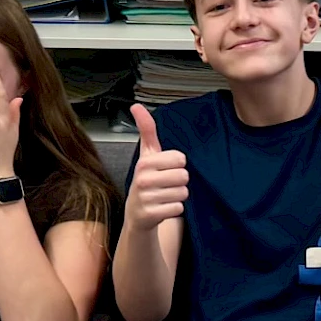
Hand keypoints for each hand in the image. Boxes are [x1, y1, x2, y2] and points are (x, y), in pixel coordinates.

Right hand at [125, 103, 187, 232]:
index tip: (165, 169)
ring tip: (164, 196)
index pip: (180, 159)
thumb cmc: (147, 180)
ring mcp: (146, 198)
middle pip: (184, 176)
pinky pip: (179, 208)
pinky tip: (163, 208)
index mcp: (144, 162)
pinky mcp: (151, 214)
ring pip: (183, 193)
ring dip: (178, 196)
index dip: (177, 165)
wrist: (137, 213)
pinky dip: (175, 209)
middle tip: (166, 185)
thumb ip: (147, 130)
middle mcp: (143, 179)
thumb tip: (136, 106)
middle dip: (179, 182)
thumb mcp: (147, 155)